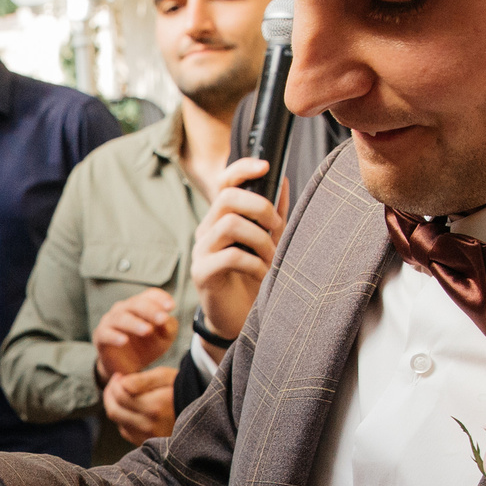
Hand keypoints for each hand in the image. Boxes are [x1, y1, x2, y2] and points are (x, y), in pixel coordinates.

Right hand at [93, 288, 178, 380]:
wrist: (126, 368)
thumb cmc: (145, 348)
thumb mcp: (163, 339)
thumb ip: (168, 328)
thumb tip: (166, 321)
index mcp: (141, 305)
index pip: (150, 295)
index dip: (161, 298)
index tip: (171, 306)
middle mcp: (124, 309)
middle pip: (136, 303)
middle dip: (151, 310)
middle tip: (162, 319)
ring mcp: (110, 321)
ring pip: (121, 318)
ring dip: (135, 323)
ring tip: (147, 331)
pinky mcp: (100, 336)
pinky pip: (106, 333)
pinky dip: (114, 336)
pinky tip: (124, 341)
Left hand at [102, 365, 176, 444]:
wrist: (199, 412)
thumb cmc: (180, 389)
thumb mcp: (165, 377)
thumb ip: (142, 380)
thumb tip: (121, 384)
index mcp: (155, 406)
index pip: (120, 395)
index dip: (115, 383)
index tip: (119, 376)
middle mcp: (149, 425)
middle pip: (114, 410)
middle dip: (109, 394)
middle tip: (115, 384)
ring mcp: (148, 437)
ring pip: (118, 422)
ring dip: (115, 406)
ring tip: (121, 394)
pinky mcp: (146, 443)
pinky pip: (125, 431)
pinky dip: (123, 418)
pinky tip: (130, 408)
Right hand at [192, 156, 288, 341]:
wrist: (239, 319)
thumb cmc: (253, 279)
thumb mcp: (268, 242)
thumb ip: (274, 215)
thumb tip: (284, 181)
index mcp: (221, 219)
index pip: (224, 183)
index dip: (242, 169)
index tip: (266, 166)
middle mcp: (207, 230)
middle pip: (227, 198)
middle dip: (259, 207)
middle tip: (276, 227)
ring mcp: (201, 251)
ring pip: (229, 224)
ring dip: (260, 239)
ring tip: (272, 257)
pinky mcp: (202, 273)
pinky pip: (230, 256)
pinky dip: (254, 263)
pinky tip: (262, 274)